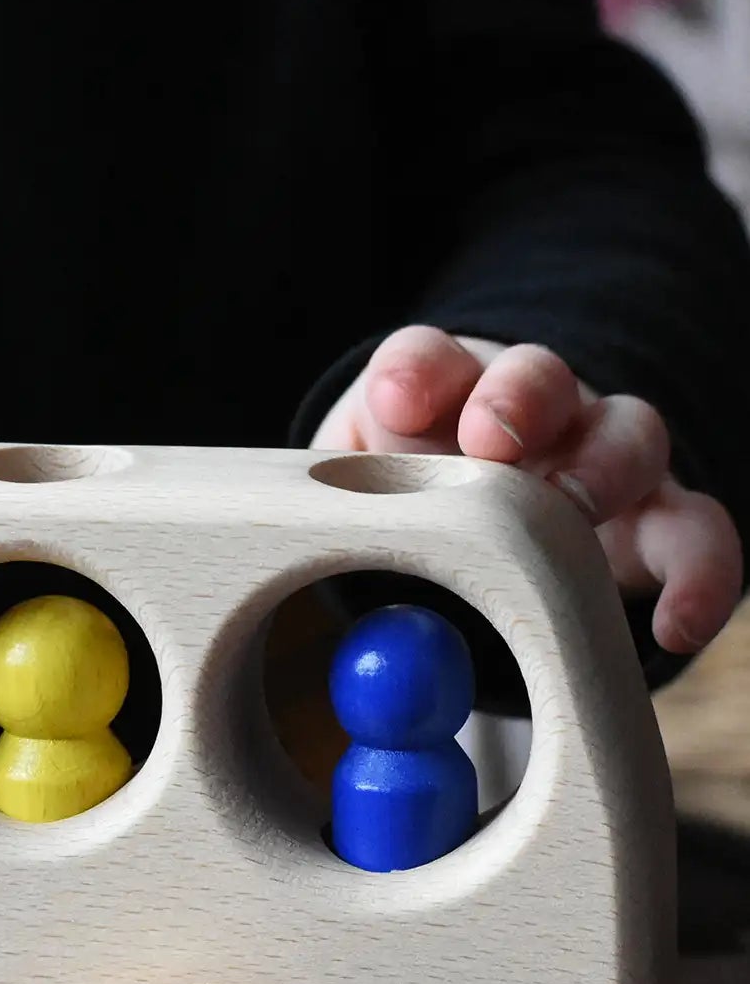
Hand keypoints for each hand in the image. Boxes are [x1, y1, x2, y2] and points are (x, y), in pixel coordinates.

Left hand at [310, 326, 740, 655]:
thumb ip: (337, 512)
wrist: (483, 518)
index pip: (428, 361)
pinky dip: (698, 575)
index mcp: (441, 396)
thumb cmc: (412, 497)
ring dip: (602, 464)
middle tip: (490, 438)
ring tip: (574, 508)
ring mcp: (600, 457)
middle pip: (538, 378)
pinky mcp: (656, 519)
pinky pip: (697, 533)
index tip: (395, 401)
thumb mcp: (358, 496)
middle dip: (514, 400)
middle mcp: (530, 411)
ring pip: (628, 432)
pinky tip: (673, 623)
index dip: (415, 375)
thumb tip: (284, 561)